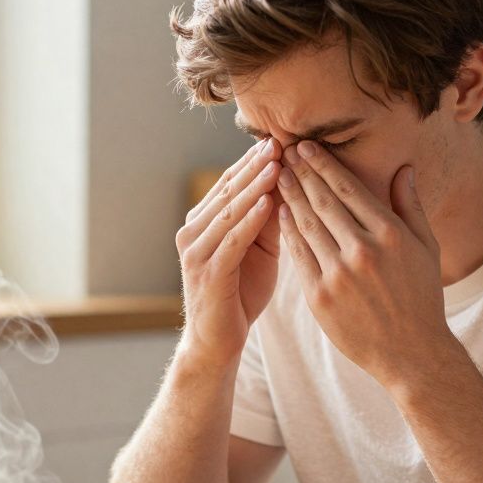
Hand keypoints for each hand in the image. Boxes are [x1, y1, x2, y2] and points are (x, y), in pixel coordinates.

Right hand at [176, 138, 282, 365]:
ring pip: (229, 211)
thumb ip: (268, 217)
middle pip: (228, 191)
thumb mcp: (259, 248)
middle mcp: (192, 231)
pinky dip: (249, 220)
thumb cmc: (240, 294)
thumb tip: (290, 180)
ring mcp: (196, 252)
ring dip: (254, 186)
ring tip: (277, 163)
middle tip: (279, 140)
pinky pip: (231, 240)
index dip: (253, 161)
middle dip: (255, 165)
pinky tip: (268, 203)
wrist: (217, 343)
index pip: (230, 183)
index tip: (279, 139)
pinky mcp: (206, 273)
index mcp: (203, 222)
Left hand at [276, 140, 453, 394]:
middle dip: (301, 172)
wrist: (412, 354)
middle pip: (323, 201)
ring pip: (306, 224)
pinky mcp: (320, 297)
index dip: (323, 164)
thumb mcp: (427, 248)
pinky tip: (280, 213)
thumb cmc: (421, 297)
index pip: (348, 188)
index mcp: (390, 234)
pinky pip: (298, 255)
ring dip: (289, 196)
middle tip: (284, 150)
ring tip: (276, 175)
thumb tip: (403, 168)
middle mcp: (363, 251)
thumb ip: (411, 206)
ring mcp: (338, 274)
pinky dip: (287, 231)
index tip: (306, 146)